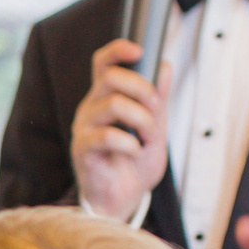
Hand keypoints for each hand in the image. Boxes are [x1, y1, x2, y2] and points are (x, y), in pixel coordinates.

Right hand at [70, 39, 170, 222]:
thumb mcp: (155, 127)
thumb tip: (165, 67)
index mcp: (106, 97)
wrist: (124, 198)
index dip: (118, 50)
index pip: (104, 63)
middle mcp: (91, 108)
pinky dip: (130, 143)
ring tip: (147, 138)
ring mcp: (84, 128)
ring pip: (114, 104)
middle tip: (156, 110)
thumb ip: (158, 99)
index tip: (140, 50)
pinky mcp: (82, 149)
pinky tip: (134, 152)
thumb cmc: (135, 163)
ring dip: (141, 119)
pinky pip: (107, 135)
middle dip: (144, 90)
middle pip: (113, 77)